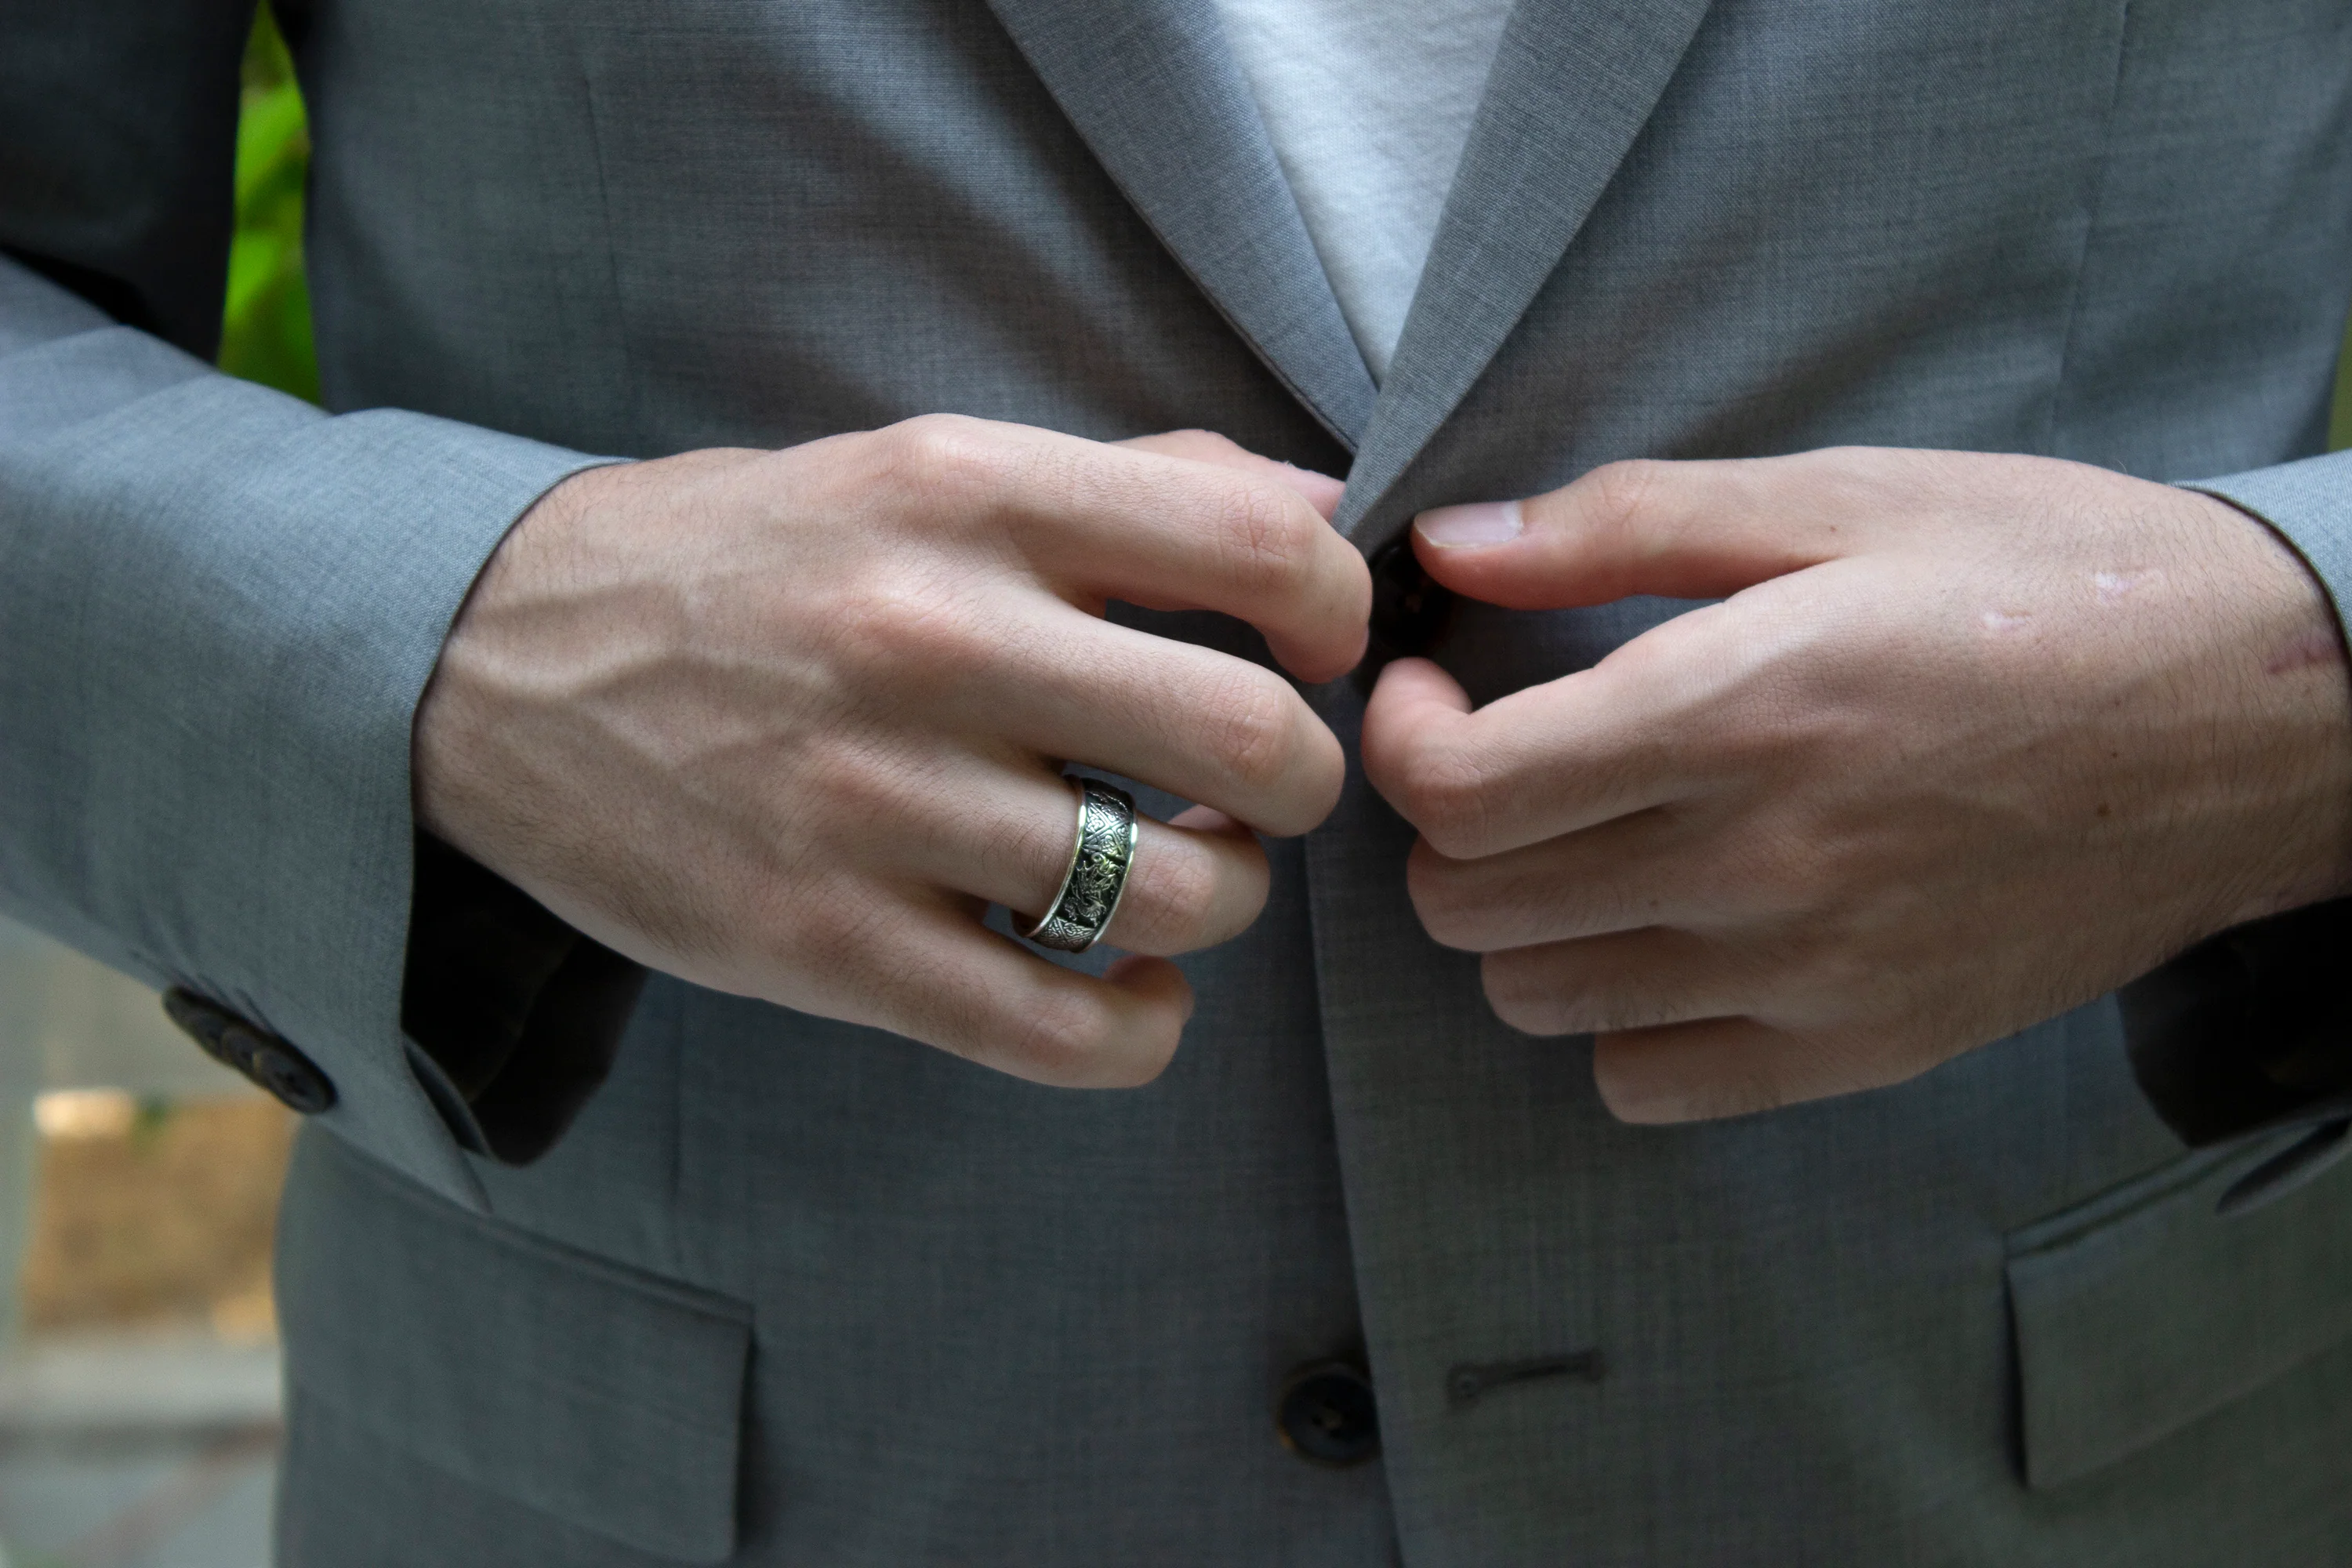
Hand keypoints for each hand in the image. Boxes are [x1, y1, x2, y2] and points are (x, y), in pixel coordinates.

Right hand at [414, 416, 1366, 1086]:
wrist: (487, 664)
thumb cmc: (745, 562)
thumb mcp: (917, 467)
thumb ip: (1125, 483)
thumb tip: (1319, 513)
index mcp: (963, 493)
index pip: (1260, 551)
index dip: (1339, 617)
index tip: (1312, 654)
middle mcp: (926, 638)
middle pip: (1247, 744)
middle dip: (1303, 785)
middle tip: (1257, 788)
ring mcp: (871, 804)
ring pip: (1181, 900)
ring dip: (1226, 903)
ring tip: (1180, 879)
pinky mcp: (821, 945)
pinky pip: (1066, 1034)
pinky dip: (1144, 1033)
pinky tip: (1129, 994)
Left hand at [1361, 447, 2351, 1121]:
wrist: (2268, 719)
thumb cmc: (2054, 581)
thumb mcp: (1844, 498)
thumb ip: (1624, 522)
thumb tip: (1450, 545)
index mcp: (1745, 706)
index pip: (1460, 793)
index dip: (1401, 740)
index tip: (1430, 692)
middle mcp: (1764, 862)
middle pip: (1472, 906)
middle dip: (1448, 826)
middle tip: (1507, 758)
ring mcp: (1813, 976)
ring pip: (1539, 1000)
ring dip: (1523, 920)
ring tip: (1588, 841)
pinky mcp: (1863, 1047)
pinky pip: (1647, 1084)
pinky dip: (1619, 1020)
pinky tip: (1670, 935)